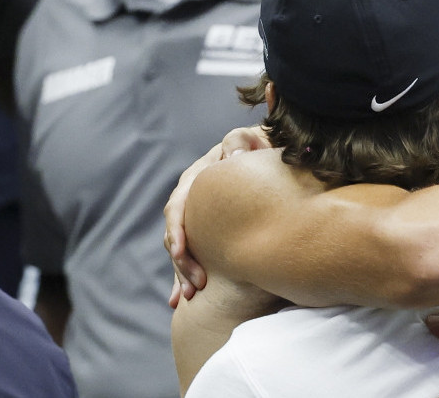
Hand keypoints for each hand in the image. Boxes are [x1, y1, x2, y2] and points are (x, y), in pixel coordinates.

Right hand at [163, 126, 269, 307]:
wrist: (263, 153)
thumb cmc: (256, 146)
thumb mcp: (247, 139)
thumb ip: (238, 143)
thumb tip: (231, 155)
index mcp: (195, 179)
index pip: (178, 207)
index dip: (179, 230)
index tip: (182, 251)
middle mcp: (190, 200)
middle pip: (176, 234)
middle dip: (181, 262)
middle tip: (196, 286)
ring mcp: (196, 217)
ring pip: (181, 249)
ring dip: (182, 273)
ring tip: (189, 297)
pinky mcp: (205, 232)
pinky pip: (192, 255)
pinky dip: (185, 276)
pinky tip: (181, 299)